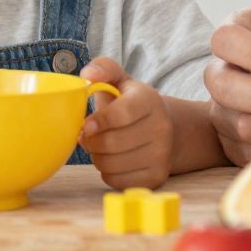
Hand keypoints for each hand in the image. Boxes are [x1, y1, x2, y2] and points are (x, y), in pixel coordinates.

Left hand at [79, 58, 172, 189]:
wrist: (165, 128)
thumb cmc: (130, 103)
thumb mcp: (119, 80)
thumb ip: (103, 69)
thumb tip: (87, 76)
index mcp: (149, 100)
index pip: (122, 114)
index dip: (98, 121)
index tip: (85, 125)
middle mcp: (161, 128)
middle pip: (111, 144)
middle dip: (90, 141)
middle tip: (87, 136)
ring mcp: (162, 154)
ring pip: (111, 165)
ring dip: (96, 157)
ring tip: (100, 147)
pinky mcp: (157, 177)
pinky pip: (117, 181)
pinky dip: (107, 173)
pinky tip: (112, 160)